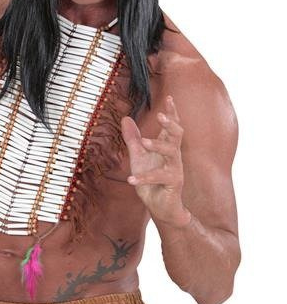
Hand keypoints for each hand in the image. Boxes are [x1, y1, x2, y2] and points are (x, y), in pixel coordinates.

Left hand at [121, 96, 190, 226]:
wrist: (160, 206)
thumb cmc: (151, 180)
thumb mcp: (138, 156)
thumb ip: (132, 138)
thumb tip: (125, 118)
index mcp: (167, 146)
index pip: (172, 126)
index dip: (171, 112)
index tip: (169, 97)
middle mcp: (174, 155)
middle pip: (177, 134)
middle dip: (170, 124)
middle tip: (160, 115)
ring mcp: (175, 169)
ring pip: (172, 153)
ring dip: (158, 145)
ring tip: (144, 142)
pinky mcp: (172, 184)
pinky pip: (159, 177)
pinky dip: (144, 178)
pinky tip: (131, 179)